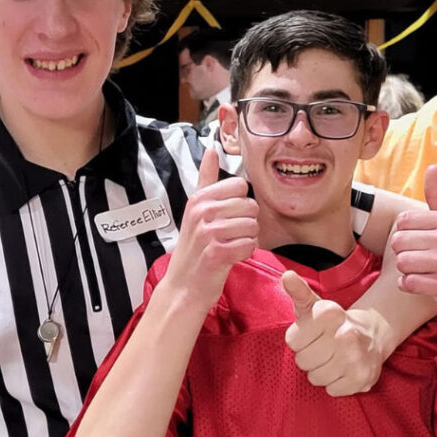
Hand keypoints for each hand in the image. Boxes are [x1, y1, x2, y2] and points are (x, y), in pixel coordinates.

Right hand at [164, 148, 257, 310]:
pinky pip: (250, 245)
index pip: (240, 186)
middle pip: (250, 206)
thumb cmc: (194, 248)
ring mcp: (208, 233)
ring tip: (231, 246)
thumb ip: (206, 179)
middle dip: (247, 223)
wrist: (183, 286)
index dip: (241, 203)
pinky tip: (232, 257)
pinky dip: (246, 253)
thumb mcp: (195, 210)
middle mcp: (201, 212)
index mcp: (199, 199)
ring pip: (253, 226)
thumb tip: (212, 150)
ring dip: (248, 239)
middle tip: (230, 236)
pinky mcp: (217, 254)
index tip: (228, 217)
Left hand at [282, 270, 382, 395]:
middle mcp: (346, 334)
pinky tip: (344, 370)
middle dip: (309, 356)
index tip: (312, 333)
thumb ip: (298, 291)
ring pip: (315, 378)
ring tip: (333, 358)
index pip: (292, 341)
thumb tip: (287, 275)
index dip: (299, 339)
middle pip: (302, 361)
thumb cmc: (332, 322)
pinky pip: (332, 390)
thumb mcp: (314, 304)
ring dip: (321, 371)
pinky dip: (336, 383)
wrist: (372, 334)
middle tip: (323, 347)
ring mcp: (356, 357)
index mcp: (330, 313)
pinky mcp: (362, 378)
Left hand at [391, 165, 436, 322]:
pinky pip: (407, 283)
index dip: (405, 235)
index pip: (402, 222)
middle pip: (398, 242)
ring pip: (401, 262)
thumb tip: (432, 166)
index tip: (422, 243)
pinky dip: (409, 286)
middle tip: (422, 261)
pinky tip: (423, 285)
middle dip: (404, 254)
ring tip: (424, 272)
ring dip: (406, 271)